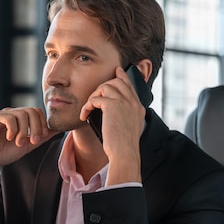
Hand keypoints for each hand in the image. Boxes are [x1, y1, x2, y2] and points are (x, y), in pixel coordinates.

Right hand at [0, 107, 57, 188]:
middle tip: (33, 141)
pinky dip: (13, 130)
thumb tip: (58, 129)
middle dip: (36, 127)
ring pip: (22, 114)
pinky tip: (9, 138)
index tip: (41, 138)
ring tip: (18, 143)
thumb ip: (42, 137)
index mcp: (21, 118)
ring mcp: (3, 114)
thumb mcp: (28, 145)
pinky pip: (9, 118)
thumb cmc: (6, 152)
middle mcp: (12, 113)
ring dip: (24, 131)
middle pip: (32, 110)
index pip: (37, 112)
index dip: (42, 123)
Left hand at [80, 66, 145, 183]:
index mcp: (138, 107)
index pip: (130, 85)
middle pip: (117, 81)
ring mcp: (123, 102)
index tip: (117, 70)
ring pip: (105, 87)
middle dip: (102, 86)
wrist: (124, 153)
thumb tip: (109, 110)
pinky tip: (84, 115)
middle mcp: (133, 102)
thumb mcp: (129, 128)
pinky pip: (94, 98)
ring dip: (93, 96)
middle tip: (93, 97)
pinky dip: (87, 106)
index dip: (122, 76)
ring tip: (89, 109)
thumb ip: (124, 116)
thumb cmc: (123, 147)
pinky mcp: (112, 106)